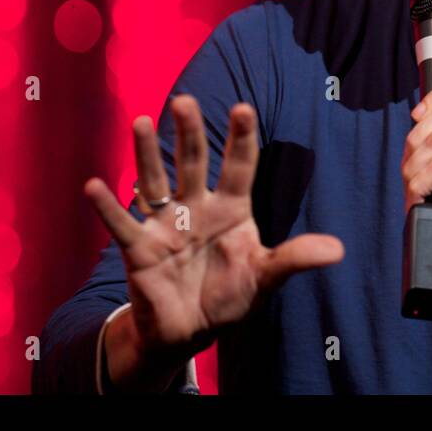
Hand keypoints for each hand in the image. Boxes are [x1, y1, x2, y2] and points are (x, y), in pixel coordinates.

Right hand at [84, 96, 343, 384]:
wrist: (190, 330)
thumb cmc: (229, 296)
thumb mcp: (265, 278)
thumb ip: (294, 259)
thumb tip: (337, 251)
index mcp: (231, 208)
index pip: (238, 166)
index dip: (240, 138)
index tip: (243, 108)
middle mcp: (197, 207)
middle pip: (192, 162)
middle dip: (189, 133)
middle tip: (184, 100)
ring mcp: (166, 224)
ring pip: (155, 182)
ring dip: (146, 154)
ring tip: (138, 122)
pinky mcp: (140, 249)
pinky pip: (122, 225)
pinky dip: (108, 207)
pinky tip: (94, 185)